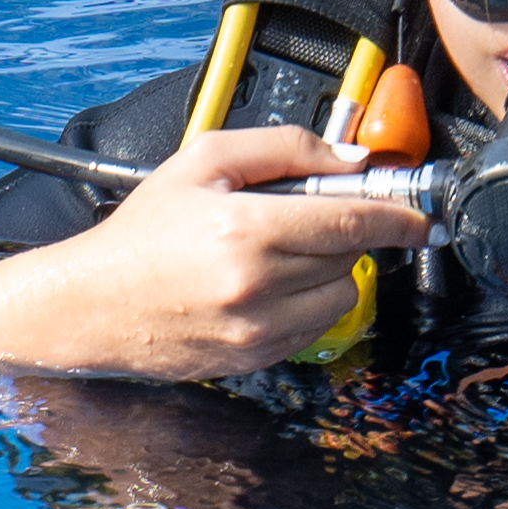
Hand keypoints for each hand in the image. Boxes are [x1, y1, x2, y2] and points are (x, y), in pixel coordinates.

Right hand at [0, 123, 431, 380]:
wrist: (90, 306)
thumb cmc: (142, 232)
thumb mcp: (202, 162)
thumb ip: (282, 148)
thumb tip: (349, 158)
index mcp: (245, 229)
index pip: (353, 224)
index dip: (397, 216)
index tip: (418, 215)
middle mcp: (257, 286)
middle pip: (349, 257)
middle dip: (343, 234)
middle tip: (308, 217)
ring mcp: (257, 331)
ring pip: (340, 297)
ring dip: (327, 273)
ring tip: (277, 255)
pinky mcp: (254, 360)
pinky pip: (314, 328)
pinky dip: (306, 304)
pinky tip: (263, 287)